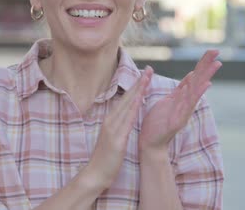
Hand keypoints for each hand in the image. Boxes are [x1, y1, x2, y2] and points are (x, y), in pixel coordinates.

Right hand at [84, 66, 153, 187]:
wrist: (95, 174)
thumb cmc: (106, 158)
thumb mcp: (113, 137)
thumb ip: (119, 126)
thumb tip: (127, 116)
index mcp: (111, 120)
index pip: (125, 99)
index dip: (136, 86)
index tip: (144, 75)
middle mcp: (111, 121)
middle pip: (127, 98)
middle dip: (139, 83)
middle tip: (149, 69)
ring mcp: (113, 129)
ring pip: (127, 106)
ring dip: (138, 91)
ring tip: (147, 79)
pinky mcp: (116, 139)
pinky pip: (127, 122)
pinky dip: (133, 109)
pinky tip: (140, 101)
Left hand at [139, 50, 221, 155]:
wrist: (150, 144)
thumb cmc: (157, 123)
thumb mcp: (168, 101)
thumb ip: (180, 90)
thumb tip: (191, 75)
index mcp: (181, 97)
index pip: (194, 77)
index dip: (203, 63)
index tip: (213, 50)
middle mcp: (186, 103)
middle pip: (198, 81)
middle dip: (207, 66)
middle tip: (217, 52)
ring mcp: (183, 112)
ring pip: (195, 92)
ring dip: (204, 78)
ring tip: (214, 65)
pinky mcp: (177, 121)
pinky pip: (186, 106)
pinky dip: (193, 96)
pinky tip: (199, 86)